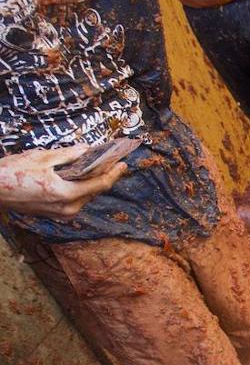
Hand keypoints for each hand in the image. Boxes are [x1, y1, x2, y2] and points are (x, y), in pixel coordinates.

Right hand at [0, 146, 125, 219]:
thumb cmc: (12, 172)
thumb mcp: (41, 158)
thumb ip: (68, 155)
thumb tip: (87, 150)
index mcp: (66, 194)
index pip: (99, 185)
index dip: (113, 173)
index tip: (123, 163)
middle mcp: (68, 208)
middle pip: (95, 191)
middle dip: (104, 176)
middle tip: (112, 161)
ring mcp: (62, 214)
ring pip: (86, 196)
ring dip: (92, 182)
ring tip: (99, 166)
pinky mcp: (55, 214)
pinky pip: (75, 200)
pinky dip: (81, 188)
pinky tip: (82, 177)